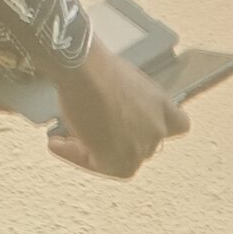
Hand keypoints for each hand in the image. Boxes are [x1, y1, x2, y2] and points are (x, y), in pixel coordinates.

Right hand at [49, 40, 186, 177]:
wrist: (85, 72)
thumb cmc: (99, 66)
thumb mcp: (122, 80)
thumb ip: (127, 100)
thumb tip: (106, 108)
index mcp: (163, 106)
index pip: (178, 125)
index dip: (159, 125)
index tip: (139, 124)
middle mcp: (157, 130)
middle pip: (140, 145)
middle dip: (115, 140)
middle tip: (87, 132)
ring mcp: (140, 148)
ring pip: (118, 159)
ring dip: (92, 151)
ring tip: (64, 138)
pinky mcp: (119, 161)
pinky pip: (97, 167)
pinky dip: (74, 156)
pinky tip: (55, 143)